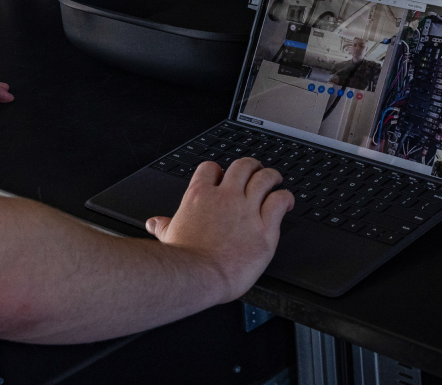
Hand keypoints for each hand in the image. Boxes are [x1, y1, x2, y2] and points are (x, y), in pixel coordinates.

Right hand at [145, 158, 293, 301]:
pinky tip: (286, 200)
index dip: (218, 171)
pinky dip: (285, 197)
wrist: (200, 275)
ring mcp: (246, 210)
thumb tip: (155, 224)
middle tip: (255, 170)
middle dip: (250, 166)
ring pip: (264, 179)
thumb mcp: (170, 236)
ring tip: (274, 178)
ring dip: (271, 176)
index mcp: (200, 195)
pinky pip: (279, 202)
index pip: (211, 168)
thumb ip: (164, 226)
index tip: (222, 178)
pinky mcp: (265, 228)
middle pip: (242, 166)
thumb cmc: (185, 259)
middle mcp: (225, 197)